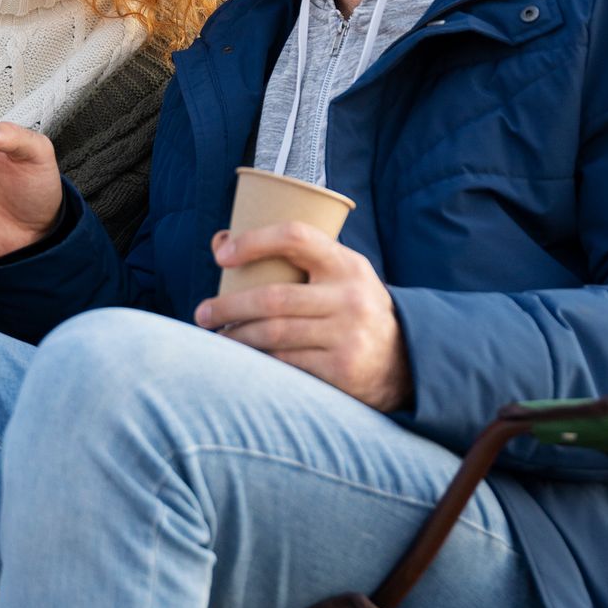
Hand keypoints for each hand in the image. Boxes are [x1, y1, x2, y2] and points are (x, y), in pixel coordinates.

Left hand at [193, 224, 412, 411]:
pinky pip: (286, 364)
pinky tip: (242, 359)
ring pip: (274, 334)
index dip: (254, 241)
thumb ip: (293, 259)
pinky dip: (257, 361)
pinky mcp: (342, 370)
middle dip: (228, 306)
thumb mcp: (340, 275)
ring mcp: (347, 335)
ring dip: (236, 337)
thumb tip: (220, 241)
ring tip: (217, 337)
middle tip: (202, 313)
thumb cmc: (353, 308)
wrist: (406, 359)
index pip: (296, 237)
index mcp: (347, 264)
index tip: (221, 255)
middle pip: (273, 298)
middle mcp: (349, 297)